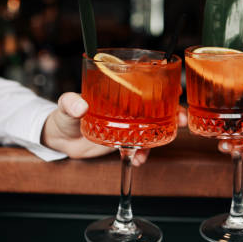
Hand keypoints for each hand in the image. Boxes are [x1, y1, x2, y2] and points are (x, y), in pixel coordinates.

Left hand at [41, 93, 187, 166]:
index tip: (176, 89)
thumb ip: (71, 103)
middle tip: (181, 118)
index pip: (144, 82)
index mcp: (117, 90)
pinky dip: (143, 154)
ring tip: (166, 140)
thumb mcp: (66, 106)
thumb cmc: (64, 114)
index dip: (164, 84)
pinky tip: (138, 160)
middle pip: (157, 105)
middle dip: (173, 111)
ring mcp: (127, 124)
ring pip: (153, 126)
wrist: (60, 139)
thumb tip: (80, 106)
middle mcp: (127, 106)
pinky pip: (139, 146)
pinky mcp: (124, 140)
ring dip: (164, 133)